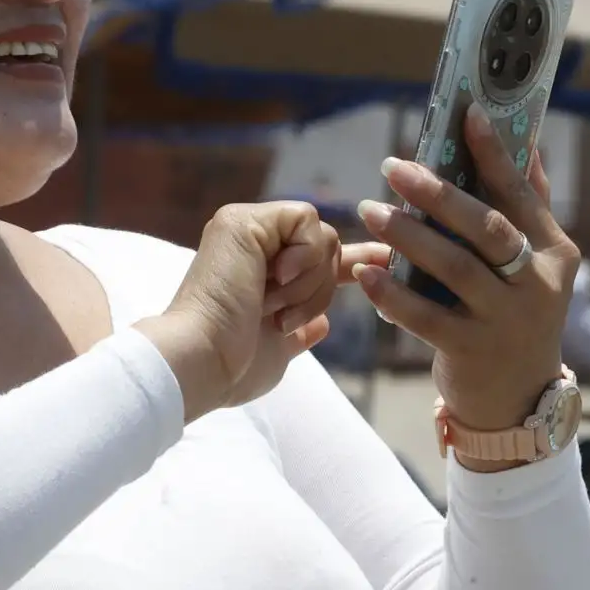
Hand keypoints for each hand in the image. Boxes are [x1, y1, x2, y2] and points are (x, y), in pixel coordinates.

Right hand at [137, 202, 384, 420]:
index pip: (316, 258)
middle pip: (327, 247)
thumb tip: (321, 326)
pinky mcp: (243, 222)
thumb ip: (301, 330)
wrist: (202, 361)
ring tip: (273, 305)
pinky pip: (307, 223)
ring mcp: (245, 228)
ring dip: (310, 282)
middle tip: (284, 316)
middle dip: (320, 289)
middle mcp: (251, 243)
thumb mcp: (278, 349)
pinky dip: (303, 257)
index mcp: (258, 270)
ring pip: (322, 236)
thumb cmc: (232, 366)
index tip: (386, 259)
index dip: (354, 261)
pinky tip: (276, 278)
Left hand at [352, 104, 578, 454]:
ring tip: (370, 210)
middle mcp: (537, 285)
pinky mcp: (472, 351)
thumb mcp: (536, 266)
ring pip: (455, 268)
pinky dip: (392, 294)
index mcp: (554, 253)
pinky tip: (364, 271)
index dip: (496, 155)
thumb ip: (528, 208)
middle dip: (440, 193)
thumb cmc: (516, 316)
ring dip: (408, 236)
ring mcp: (506, 320)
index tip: (468, 114)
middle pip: (487, 229)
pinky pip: (425, 317)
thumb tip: (528, 143)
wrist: (517, 400)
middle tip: (394, 167)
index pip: (523, 195)